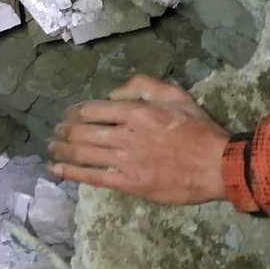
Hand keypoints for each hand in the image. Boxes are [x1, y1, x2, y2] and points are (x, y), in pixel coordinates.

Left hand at [49, 75, 229, 204]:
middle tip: (54, 133)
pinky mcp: (129, 183)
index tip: (67, 115)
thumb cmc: (198, 129)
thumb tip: (112, 95)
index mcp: (136, 112)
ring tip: (51, 149)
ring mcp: (126, 160)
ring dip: (61, 151)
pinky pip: (93, 177)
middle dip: (62, 132)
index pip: (92, 109)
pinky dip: (70, 173)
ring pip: (82, 154)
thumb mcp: (175, 95)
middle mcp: (126, 135)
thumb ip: (142, 86)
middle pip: (81, 132)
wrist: (218, 166)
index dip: (73, 112)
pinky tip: (56, 170)